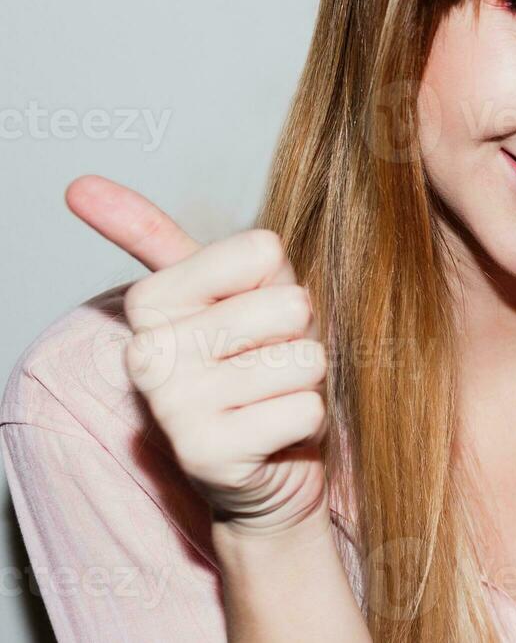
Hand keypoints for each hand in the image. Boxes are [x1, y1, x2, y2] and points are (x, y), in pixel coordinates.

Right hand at [66, 175, 329, 538]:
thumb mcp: (224, 289)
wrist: (271, 461)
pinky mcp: (208, 456)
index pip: (262, 249)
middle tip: (268, 364)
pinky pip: (305, 409)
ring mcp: (173, 409)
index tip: (254, 316)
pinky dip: (306, 421)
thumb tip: (79, 184)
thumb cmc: (254, 362)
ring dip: (304, 381)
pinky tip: (275, 435)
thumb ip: (157, 237)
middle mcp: (149, 353)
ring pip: (303, 359)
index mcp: (152, 303)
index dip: (281, 283)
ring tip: (271, 397)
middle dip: (299, 337)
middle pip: (289, 305)